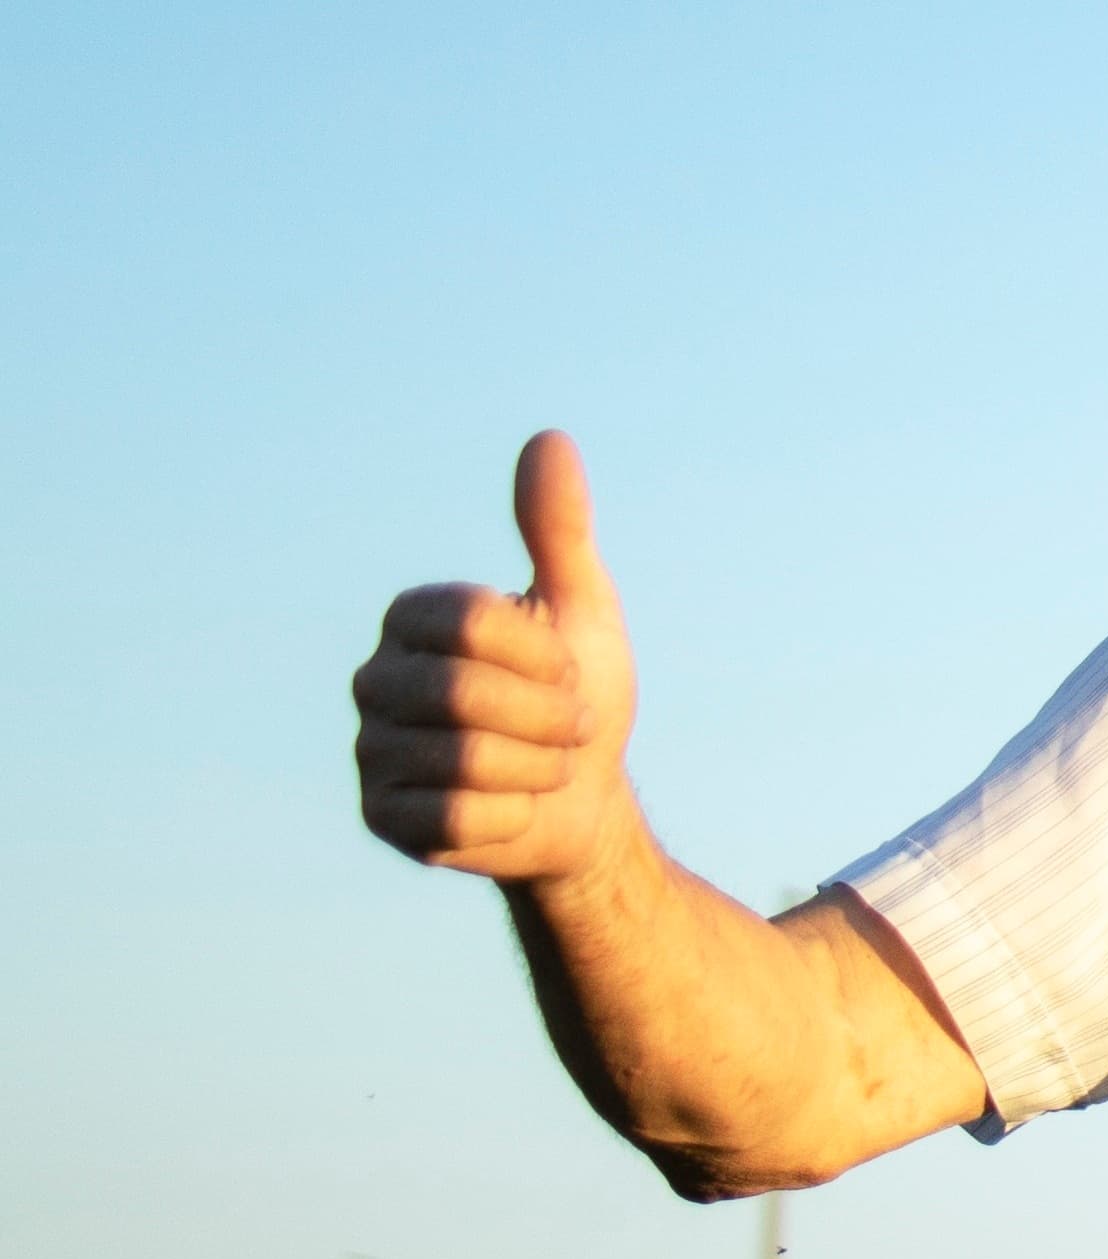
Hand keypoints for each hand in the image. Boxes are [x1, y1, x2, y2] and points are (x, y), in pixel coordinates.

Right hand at [352, 431, 640, 884]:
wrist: (585, 801)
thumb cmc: (577, 696)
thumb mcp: (581, 610)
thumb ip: (558, 532)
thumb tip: (552, 439)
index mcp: (412, 618)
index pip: (474, 621)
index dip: (545, 657)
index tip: (568, 670)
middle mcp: (375, 678)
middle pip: (463, 693)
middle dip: (547, 718)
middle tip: (570, 728)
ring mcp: (371, 749)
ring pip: (463, 761)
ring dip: (537, 769)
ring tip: (544, 767)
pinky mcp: (382, 817)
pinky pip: (454, 818)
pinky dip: (511, 817)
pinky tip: (514, 810)